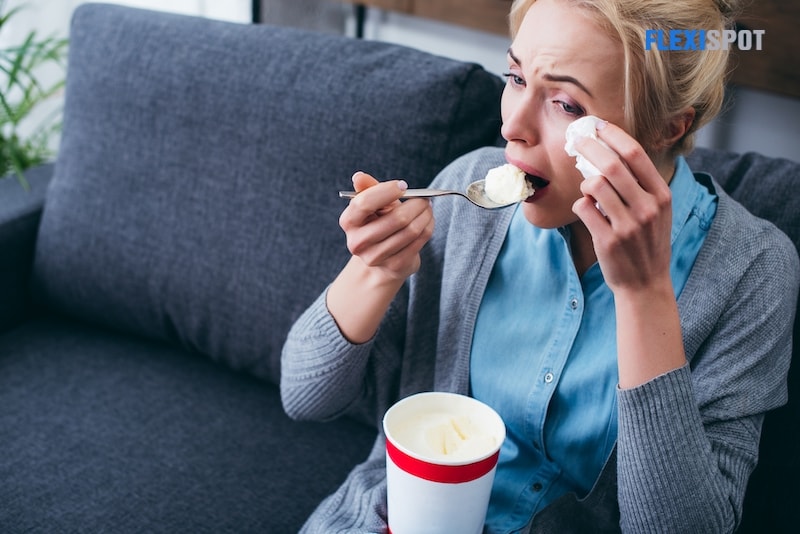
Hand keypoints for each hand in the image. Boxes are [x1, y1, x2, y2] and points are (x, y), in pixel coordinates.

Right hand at [340, 171, 434, 282]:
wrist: (383, 258)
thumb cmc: (378, 223)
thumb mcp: (373, 205)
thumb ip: (368, 189)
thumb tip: (359, 177)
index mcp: (348, 222)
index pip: (364, 203)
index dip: (386, 191)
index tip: (403, 186)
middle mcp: (357, 242)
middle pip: (396, 219)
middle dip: (416, 204)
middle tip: (425, 198)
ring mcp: (375, 257)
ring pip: (411, 230)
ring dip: (425, 215)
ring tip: (427, 208)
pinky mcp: (394, 266)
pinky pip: (419, 241)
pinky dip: (428, 227)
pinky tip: (427, 221)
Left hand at [571, 122, 672, 295]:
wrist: (645, 283)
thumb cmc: (647, 242)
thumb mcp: (657, 211)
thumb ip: (640, 184)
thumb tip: (610, 151)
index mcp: (661, 195)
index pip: (635, 153)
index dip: (612, 135)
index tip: (597, 125)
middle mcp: (648, 207)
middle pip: (611, 165)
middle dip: (589, 148)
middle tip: (575, 141)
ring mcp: (628, 224)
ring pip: (594, 185)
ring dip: (585, 182)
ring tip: (588, 189)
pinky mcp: (608, 240)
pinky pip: (584, 208)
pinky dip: (581, 205)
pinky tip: (588, 210)